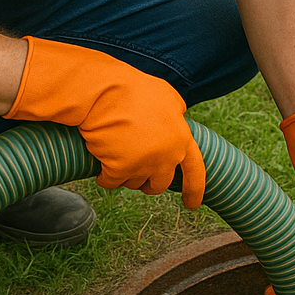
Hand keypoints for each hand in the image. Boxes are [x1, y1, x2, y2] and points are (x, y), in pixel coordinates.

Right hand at [6, 36, 205, 207]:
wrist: (102, 91)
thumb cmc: (132, 89)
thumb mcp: (167, 96)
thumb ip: (177, 114)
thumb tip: (178, 121)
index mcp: (181, 138)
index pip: (195, 171)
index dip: (194, 190)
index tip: (191, 205)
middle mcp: (166, 156)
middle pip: (160, 183)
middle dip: (148, 182)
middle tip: (134, 170)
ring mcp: (143, 165)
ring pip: (134, 184)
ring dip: (125, 175)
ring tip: (114, 152)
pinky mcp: (119, 170)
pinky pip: (110, 182)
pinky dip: (104, 176)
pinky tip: (99, 161)